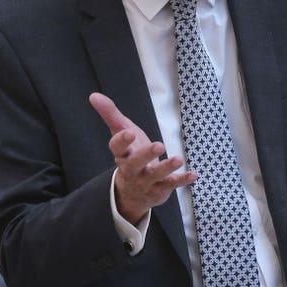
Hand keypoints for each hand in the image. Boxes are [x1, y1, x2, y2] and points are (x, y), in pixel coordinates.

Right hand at [89, 93, 196, 223]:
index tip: (128, 133)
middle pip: (135, 163)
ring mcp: (146, 181)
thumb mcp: (121, 132)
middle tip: (159, 145)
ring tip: (178, 159)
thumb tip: (93, 96)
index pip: (117, 148)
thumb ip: (110, 114)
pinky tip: (193, 174)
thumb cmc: (129, 154)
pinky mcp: (160, 189)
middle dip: (146, 155)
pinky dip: (182, 180)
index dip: (122, 141)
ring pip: (155, 175)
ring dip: (166, 167)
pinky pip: (171, 185)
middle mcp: (132, 169)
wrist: (132, 191)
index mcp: (122, 154)